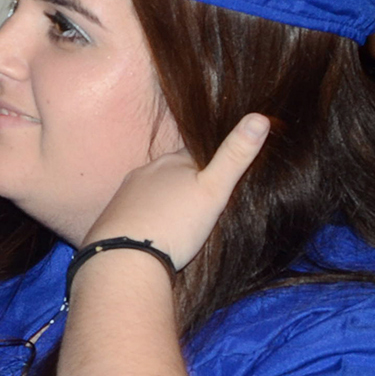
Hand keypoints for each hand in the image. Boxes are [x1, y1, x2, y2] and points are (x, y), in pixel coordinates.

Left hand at [82, 113, 270, 268]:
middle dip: (188, 178)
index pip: (198, 152)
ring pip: (154, 190)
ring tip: (182, 215)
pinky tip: (157, 227)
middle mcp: (145, 172)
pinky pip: (137, 210)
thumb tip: (259, 117)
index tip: (224, 169)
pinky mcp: (114, 216)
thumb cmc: (174, 224)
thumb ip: (234, 156)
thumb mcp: (213, 190)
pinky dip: (150, 215)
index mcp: (171, 162)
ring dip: (167, 198)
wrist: (125, 258)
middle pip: (173, 170)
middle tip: (206, 196)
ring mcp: (126, 193)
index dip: (213, 159)